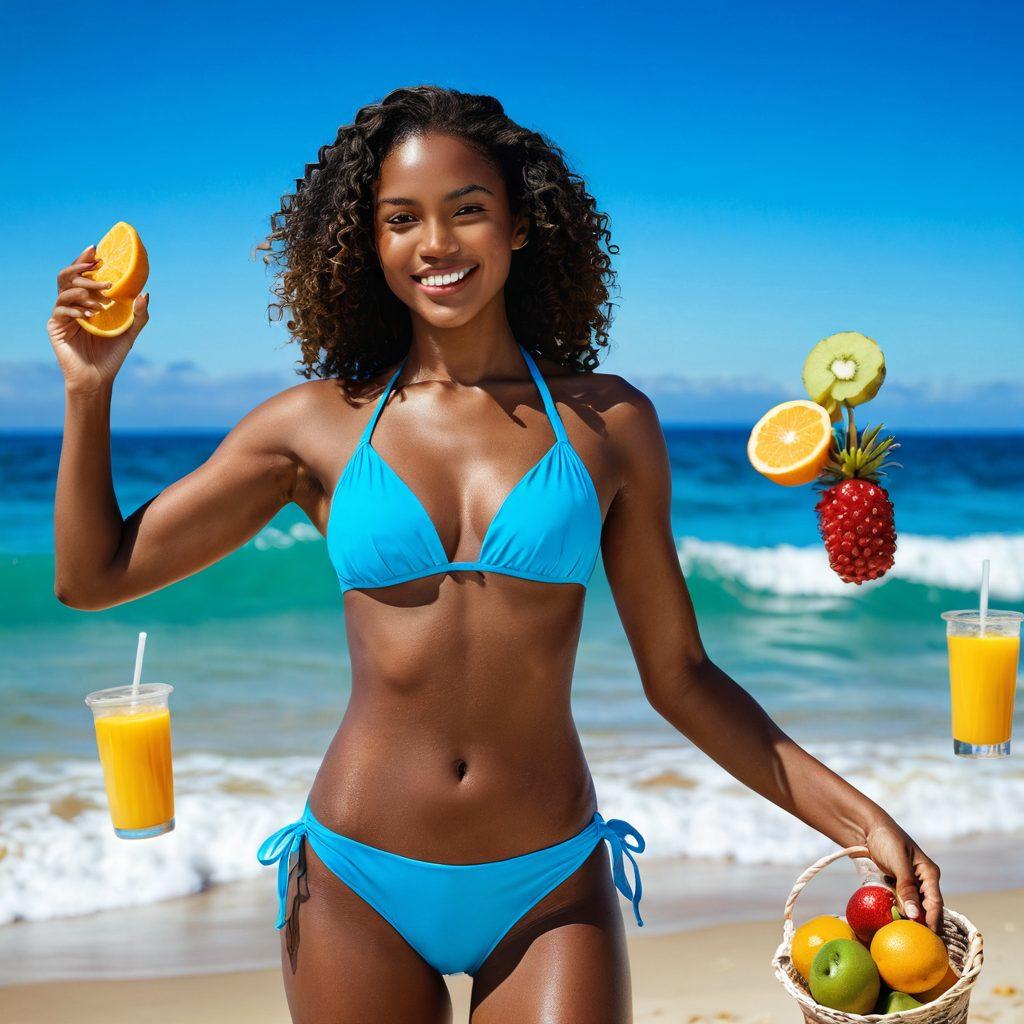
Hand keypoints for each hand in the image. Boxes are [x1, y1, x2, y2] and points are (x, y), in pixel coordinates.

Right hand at [47, 243, 150, 394]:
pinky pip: (61, 310)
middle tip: (97, 267)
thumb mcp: (130, 333)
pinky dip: (75, 309)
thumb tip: (146, 293)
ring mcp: (62, 314)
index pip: (83, 275)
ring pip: (64, 291)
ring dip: (83, 290)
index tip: (96, 249)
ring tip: (101, 300)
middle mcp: (72, 304)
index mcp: (87, 301)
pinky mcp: (55, 327)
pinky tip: (89, 314)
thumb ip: (138, 314)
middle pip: (68, 277)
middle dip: (82, 269)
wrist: (98, 379)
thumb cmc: (112, 355)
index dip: (85, 260)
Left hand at [862, 818, 943, 932]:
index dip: (933, 922)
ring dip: (909, 919)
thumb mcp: (897, 862)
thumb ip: (906, 887)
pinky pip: (901, 902)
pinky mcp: (897, 885)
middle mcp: (923, 880)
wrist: (867, 828)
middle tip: (918, 944)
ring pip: (913, 907)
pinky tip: (893, 922)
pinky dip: (898, 911)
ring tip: (905, 937)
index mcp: (929, 873)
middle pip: (927, 908)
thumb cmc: (886, 839)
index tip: (929, 939)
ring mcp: (910, 883)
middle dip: (922, 925)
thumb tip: (914, 915)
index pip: (935, 903)